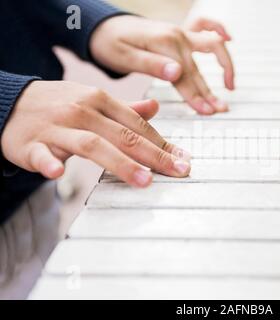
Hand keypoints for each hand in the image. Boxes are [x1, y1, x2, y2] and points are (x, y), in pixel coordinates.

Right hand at [1, 81, 190, 187]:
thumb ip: (125, 109)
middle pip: (123, 135)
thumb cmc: (59, 105)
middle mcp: (81, 112)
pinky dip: (50, 162)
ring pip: (91, 144)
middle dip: (154, 155)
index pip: (137, 124)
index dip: (162, 143)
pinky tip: (59, 172)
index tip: (183, 159)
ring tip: (144, 180)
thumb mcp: (93, 100)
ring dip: (120, 163)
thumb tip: (155, 108)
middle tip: (179, 171)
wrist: (9, 102)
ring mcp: (56, 128)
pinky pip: (41, 154)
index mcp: (99, 100)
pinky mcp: (30, 144)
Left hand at [90, 16, 234, 114]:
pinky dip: (219, 29)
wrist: (104, 27)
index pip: (186, 76)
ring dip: (225, 65)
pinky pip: (205, 25)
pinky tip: (230, 39)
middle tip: (221, 110)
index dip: (197, 96)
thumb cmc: (110, 44)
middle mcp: (177, 36)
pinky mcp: (180, 32)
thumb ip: (151, 65)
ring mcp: (180, 32)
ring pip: (211, 47)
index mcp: (163, 44)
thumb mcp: (124, 56)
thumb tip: (177, 73)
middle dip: (210, 92)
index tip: (207, 112)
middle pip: (198, 69)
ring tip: (231, 86)